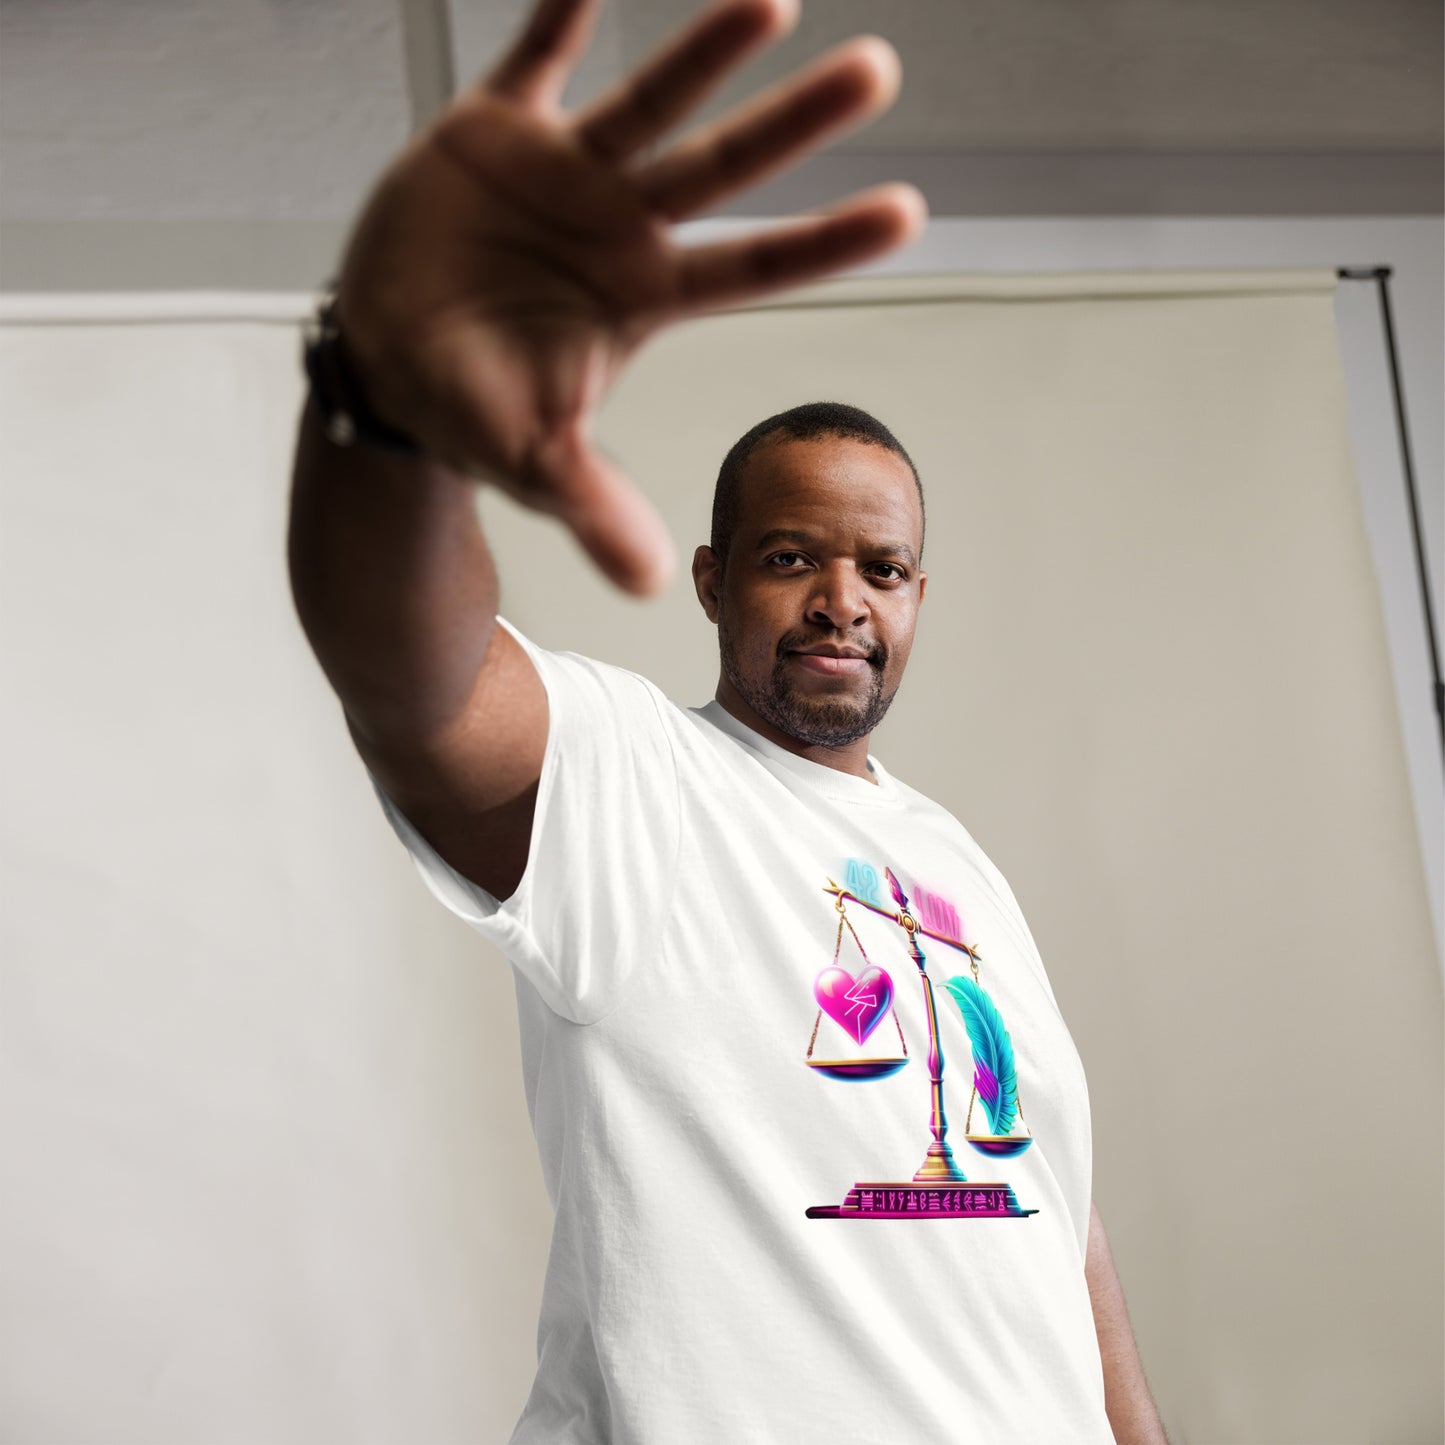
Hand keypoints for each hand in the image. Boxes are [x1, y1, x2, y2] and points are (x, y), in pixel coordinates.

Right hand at [334, 0, 925, 594]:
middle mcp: (620, 226)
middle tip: (879, 73)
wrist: (387, 360)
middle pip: (723, 169)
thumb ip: (594, 506)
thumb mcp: (533, 463)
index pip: (753, 268)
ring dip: (706, 51)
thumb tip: (650, 584)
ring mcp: (563, 173)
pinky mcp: (493, 131)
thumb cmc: (472, 409)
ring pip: (649, 100)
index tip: (909, 213)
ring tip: (772, 0)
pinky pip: (534, 56)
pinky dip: (561, 11)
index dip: (826, 243)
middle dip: (795, 123)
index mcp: (643, 297)